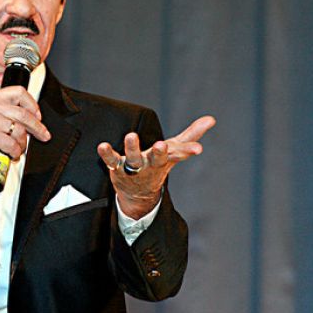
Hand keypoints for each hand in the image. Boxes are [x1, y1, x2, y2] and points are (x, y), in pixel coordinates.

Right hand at [0, 86, 50, 162]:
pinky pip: (12, 144)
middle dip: (37, 127)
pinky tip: (12, 153)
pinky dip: (15, 152)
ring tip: (19, 148)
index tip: (37, 115)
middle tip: (42, 134)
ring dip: (23, 143)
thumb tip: (22, 118)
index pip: (19, 92)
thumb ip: (0, 109)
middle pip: (24, 113)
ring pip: (19, 130)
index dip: (32, 104)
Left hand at [97, 115, 215, 218]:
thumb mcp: (176, 150)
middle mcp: (151, 164)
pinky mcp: (118, 168)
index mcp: (166, 159)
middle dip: (159, 152)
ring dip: (132, 148)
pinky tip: (102, 146)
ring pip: (133, 159)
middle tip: (161, 144)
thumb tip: (211, 119)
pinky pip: (111, 160)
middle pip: (156, 159)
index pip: (180, 155)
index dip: (189, 151)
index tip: (198, 149)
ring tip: (131, 136)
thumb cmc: (158, 165)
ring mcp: (134, 168)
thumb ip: (192, 134)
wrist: (138, 194)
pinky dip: (106, 154)